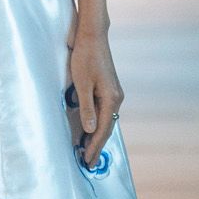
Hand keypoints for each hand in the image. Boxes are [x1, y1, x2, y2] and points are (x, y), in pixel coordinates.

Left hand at [66, 25, 123, 166]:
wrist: (92, 36)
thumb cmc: (85, 58)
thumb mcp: (82, 84)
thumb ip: (86, 108)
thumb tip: (91, 130)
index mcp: (111, 98)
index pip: (103, 129)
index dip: (94, 146)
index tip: (87, 160)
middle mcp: (116, 98)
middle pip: (107, 127)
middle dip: (96, 145)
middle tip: (87, 163)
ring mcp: (114, 93)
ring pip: (106, 121)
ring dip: (96, 136)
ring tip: (87, 151)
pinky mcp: (108, 89)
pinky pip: (104, 112)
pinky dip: (97, 124)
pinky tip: (90, 130)